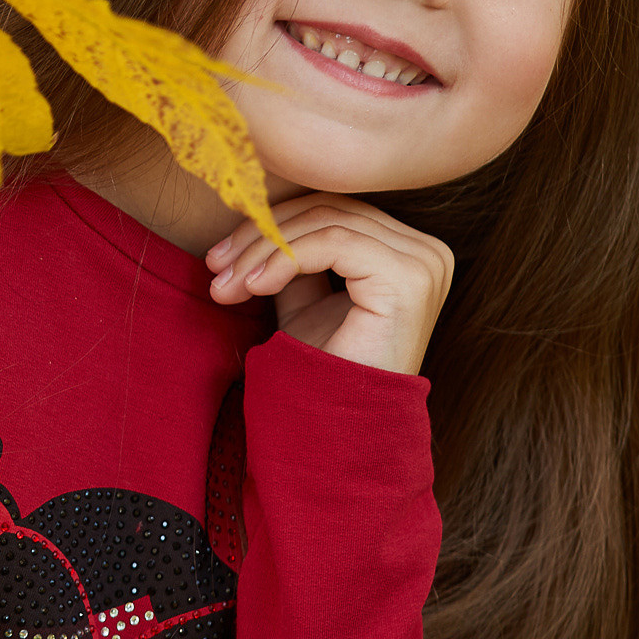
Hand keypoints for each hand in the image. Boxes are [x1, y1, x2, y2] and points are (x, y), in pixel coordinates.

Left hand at [203, 194, 453, 375]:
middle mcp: (425, 251)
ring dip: (262, 250)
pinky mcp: (408, 278)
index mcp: (407, 250)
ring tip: (226, 285)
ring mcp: (423, 262)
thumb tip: (254, 213)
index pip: (331, 209)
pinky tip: (254, 286)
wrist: (341, 428)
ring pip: (325, 222)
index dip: (270, 225)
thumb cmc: (324, 369)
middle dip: (259, 236)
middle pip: (327, 210)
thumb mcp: (304, 298)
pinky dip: (284, 258)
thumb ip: (293, 254)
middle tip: (214, 267)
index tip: (218, 257)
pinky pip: (333, 243)